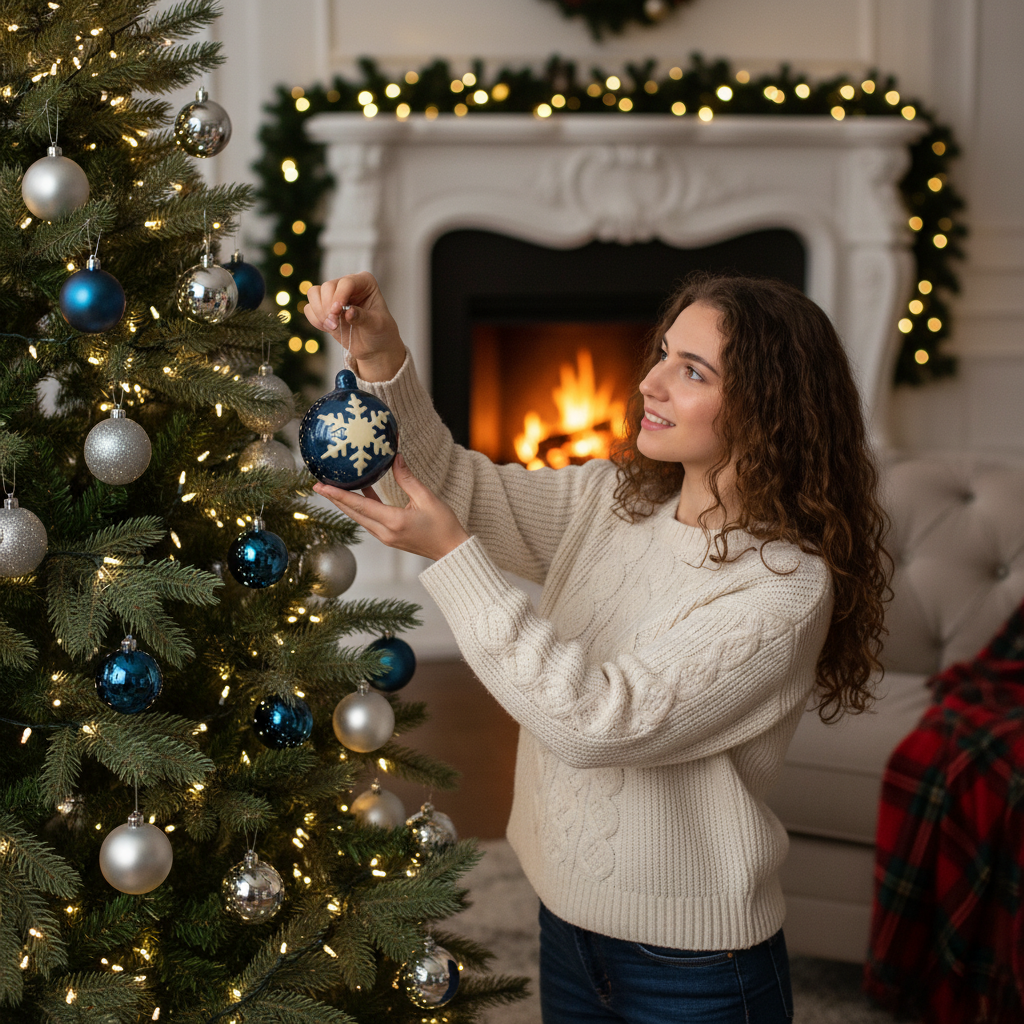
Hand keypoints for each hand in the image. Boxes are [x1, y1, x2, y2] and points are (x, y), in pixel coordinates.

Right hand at [303, 271, 404, 381]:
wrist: (374, 346)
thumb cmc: (380, 332)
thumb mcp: (377, 325)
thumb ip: (364, 318)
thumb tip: (348, 312)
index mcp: (365, 282)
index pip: (347, 282)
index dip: (339, 296)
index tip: (337, 311)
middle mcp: (347, 284)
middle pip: (327, 287)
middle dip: (328, 307)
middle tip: (335, 325)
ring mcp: (333, 295)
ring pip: (314, 293)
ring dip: (319, 312)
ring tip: (333, 327)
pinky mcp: (323, 307)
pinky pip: (309, 308)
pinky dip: (315, 319)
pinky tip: (328, 328)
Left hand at [312, 454, 469, 561]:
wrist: (452, 551)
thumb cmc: (444, 525)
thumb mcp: (427, 497)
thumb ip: (407, 478)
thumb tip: (394, 457)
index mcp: (394, 521)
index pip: (360, 505)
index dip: (338, 495)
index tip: (321, 486)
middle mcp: (385, 532)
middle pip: (353, 513)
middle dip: (334, 498)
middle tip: (318, 484)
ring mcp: (386, 538)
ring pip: (359, 518)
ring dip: (346, 503)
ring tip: (333, 488)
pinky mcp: (389, 538)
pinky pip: (369, 521)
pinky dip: (361, 508)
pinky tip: (361, 493)